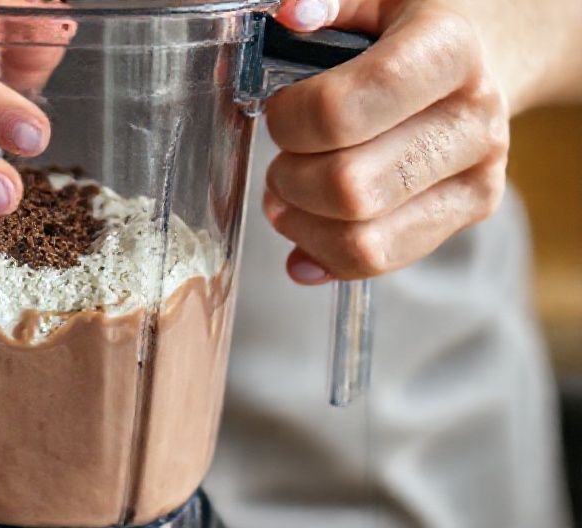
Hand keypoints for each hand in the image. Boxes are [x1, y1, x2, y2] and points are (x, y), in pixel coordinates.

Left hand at [264, 0, 581, 283]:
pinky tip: (306, 229)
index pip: (343, 111)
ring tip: (288, 193)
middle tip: (280, 159)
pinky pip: (378, 261)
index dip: (289, 121)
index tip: (280, 111)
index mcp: (446, 50)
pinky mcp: (470, 211)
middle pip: (348, 187)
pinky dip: (324, 254)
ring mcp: (478, 172)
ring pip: (362, 239)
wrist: (487, 50)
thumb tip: (293, 14)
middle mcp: (472, 116)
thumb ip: (329, 1)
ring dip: (302, 223)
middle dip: (289, 179)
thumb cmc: (412, 24)